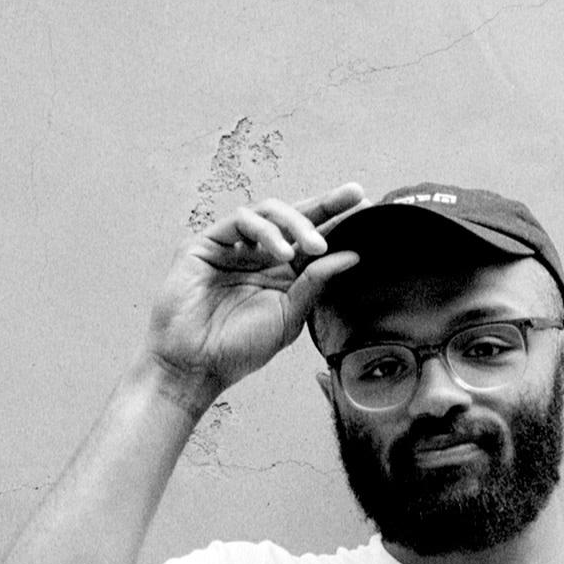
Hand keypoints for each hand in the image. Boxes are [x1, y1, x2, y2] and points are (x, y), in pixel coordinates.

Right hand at [144, 182, 367, 394]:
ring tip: (314, 247)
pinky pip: (240, 222)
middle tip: (353, 198)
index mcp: (281, 274)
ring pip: (269, 213)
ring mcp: (232, 247)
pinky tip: (282, 251)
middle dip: (326, 203)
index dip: (338, 220)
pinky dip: (265, 231)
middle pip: (294, 217)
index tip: (368, 208)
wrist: (195, 365)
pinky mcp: (206, 243)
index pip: (312, 240)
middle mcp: (258, 255)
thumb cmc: (238, 349)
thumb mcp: (289, 317)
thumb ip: (316, 284)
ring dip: (296, 223)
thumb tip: (351, 256)